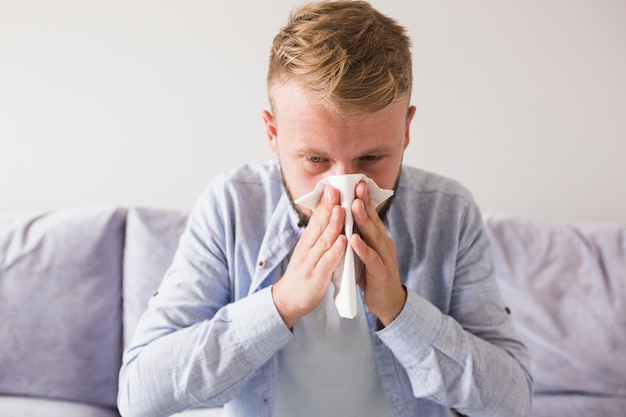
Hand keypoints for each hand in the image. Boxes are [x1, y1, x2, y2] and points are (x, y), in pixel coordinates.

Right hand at [272, 186, 346, 327]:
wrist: (287, 301)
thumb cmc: (303, 274)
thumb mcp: (308, 251)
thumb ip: (318, 235)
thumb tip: (327, 215)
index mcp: (307, 241)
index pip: (317, 218)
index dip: (326, 202)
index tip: (334, 185)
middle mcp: (308, 248)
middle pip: (320, 224)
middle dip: (329, 206)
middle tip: (338, 188)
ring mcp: (311, 262)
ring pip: (324, 240)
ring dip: (333, 224)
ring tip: (342, 209)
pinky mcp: (315, 277)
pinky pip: (327, 262)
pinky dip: (335, 251)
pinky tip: (343, 241)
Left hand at [351, 181, 405, 325]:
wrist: (387, 301)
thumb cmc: (371, 274)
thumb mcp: (364, 251)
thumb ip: (357, 235)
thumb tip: (344, 217)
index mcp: (377, 237)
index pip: (369, 214)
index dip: (363, 198)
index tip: (355, 181)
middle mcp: (383, 243)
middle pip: (372, 219)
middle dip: (364, 201)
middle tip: (357, 184)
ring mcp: (383, 257)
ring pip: (373, 235)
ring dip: (364, 220)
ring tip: (355, 205)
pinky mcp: (380, 272)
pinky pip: (371, 258)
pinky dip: (362, 248)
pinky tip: (354, 239)